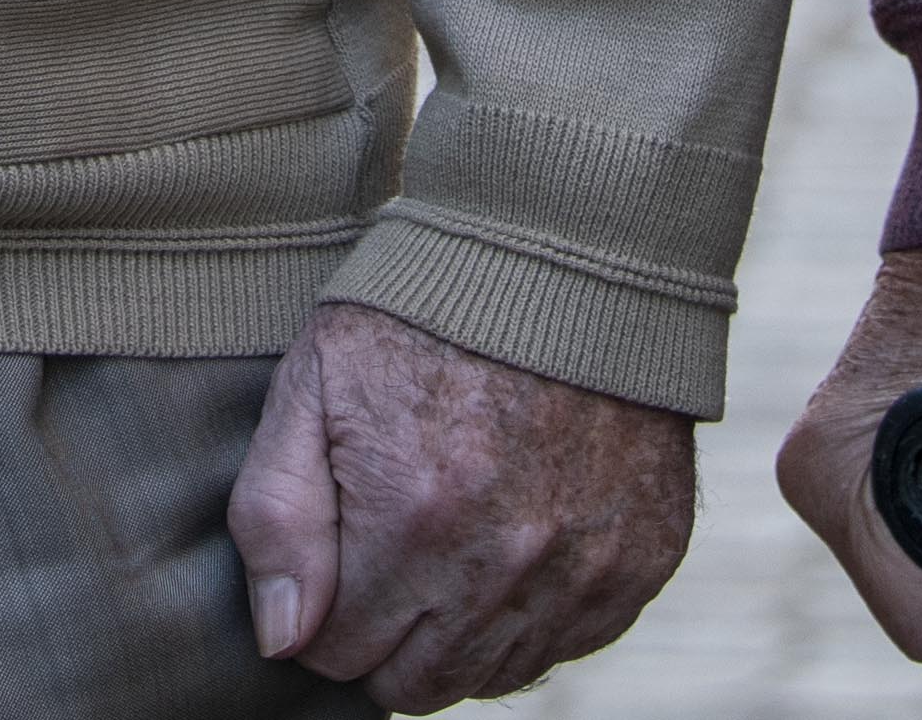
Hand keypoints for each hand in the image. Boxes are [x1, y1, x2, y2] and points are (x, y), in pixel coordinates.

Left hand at [224, 297, 698, 705]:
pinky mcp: (644, 558)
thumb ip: (277, 517)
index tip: (338, 557)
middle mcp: (504, 561)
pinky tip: (520, 544)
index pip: (337, 654)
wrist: (569, 246)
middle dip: (387, 639)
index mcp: (412, 519)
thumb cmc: (423, 306)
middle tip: (391, 558)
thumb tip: (284, 640)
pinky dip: (536, 615)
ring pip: (493, 674)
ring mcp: (584, 566)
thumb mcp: (313, 381)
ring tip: (454, 547)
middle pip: (417, 684)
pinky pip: (571, 642)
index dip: (323, 614)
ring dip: (460, 635)